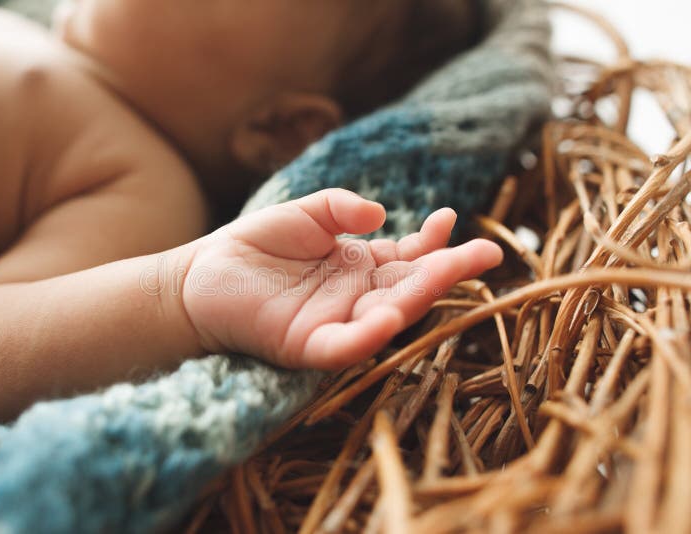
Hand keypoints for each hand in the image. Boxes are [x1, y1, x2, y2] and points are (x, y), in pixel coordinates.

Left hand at [181, 189, 502, 369]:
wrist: (202, 275)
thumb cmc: (254, 245)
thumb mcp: (304, 214)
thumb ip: (339, 208)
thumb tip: (382, 214)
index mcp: (359, 267)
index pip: (408, 258)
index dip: (435, 242)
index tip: (453, 218)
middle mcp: (356, 297)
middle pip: (410, 286)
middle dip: (448, 270)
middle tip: (488, 254)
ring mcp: (335, 323)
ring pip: (388, 315)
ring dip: (420, 296)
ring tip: (449, 270)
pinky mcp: (307, 345)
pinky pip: (345, 346)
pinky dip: (367, 335)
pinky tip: (389, 315)